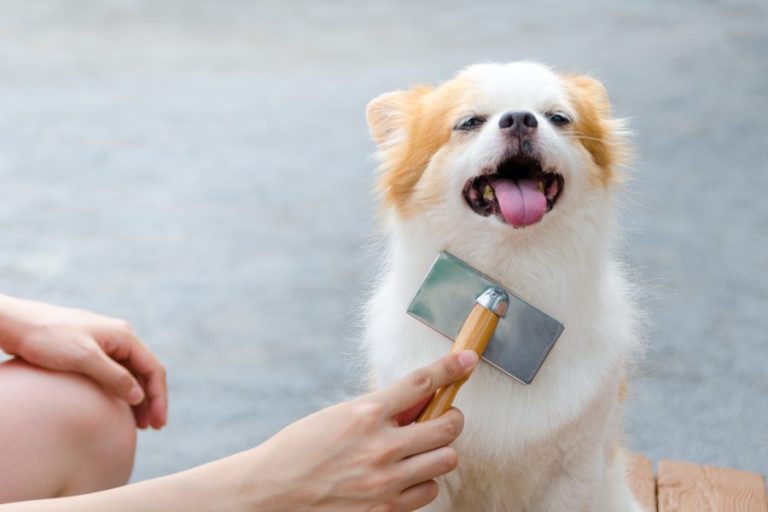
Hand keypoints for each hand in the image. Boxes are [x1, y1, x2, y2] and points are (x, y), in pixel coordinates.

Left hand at [0, 295, 166, 428]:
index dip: (159, 397)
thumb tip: (138, 397)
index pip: (153, 369)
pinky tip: (119, 409)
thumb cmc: (48, 338)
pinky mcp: (91, 352)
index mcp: (124, 336)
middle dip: (152, 400)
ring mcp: (106, 345)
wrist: (17, 324)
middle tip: (153, 427)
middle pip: (145, 373)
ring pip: (131, 375)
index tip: (158, 422)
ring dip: (138, 398)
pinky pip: (115, 374)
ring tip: (140, 423)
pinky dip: (122, 392)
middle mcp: (120, 339)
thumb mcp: (83, 358)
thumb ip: (114, 377)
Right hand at [236, 350, 478, 511]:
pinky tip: (405, 477)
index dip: (450, 368)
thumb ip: (381, 408)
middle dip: (451, 418)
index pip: (421, 383)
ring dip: (439, 452)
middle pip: (448, 426)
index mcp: (364, 413)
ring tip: (420, 451)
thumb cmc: (301, 449)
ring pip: (446, 460)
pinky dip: (422, 482)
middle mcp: (380, 446)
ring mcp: (385, 481)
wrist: (271, 492)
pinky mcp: (386, 509)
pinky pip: (429, 491)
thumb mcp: (339, 415)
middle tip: (443, 418)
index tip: (467, 360)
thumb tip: (421, 398)